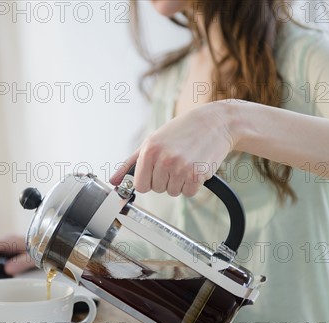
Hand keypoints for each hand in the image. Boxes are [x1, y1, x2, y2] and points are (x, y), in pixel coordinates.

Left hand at [110, 102, 235, 196]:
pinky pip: (188, 192)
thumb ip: (131, 163)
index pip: (140, 185)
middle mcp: (163, 159)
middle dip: (165, 179)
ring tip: (186, 162)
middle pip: (157, 189)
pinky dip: (192, 184)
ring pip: (172, 192)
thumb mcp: (152, 141)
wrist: (215, 123)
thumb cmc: (182, 131)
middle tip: (175, 161)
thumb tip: (114, 181)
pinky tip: (195, 167)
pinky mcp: (197, 175)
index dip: (148, 180)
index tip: (156, 171)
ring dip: (179, 182)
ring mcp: (181, 168)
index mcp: (149, 151)